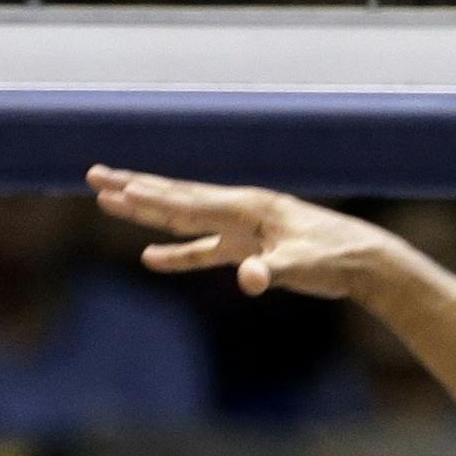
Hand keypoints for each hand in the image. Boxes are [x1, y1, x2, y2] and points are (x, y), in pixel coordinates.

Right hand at [87, 165, 394, 299]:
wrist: (362, 261)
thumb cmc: (335, 259)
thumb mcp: (303, 267)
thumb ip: (272, 271)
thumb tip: (248, 278)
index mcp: (246, 208)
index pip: (187, 202)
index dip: (148, 198)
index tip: (112, 190)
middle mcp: (238, 211)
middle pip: (175, 198)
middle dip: (133, 189)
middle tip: (93, 177)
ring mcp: (241, 229)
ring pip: (184, 216)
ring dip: (147, 211)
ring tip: (110, 201)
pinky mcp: (248, 250)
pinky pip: (203, 249)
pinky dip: (177, 252)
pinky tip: (151, 257)